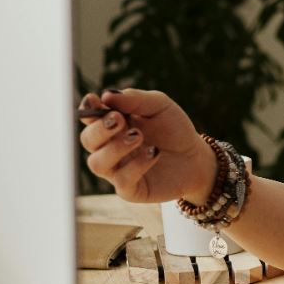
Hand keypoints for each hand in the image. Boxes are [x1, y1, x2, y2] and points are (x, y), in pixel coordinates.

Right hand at [77, 88, 214, 203]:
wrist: (196, 157)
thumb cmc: (174, 129)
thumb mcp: (160, 106)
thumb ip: (135, 99)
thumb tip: (107, 95)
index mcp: (112, 125)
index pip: (89, 117)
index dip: (87, 109)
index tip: (94, 100)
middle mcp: (109, 148)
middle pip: (87, 140)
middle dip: (99, 129)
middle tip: (119, 120)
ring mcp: (117, 170)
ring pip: (97, 163)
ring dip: (115, 148)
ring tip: (139, 136)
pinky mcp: (130, 189)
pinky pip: (122, 180)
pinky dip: (137, 165)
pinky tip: (154, 152)